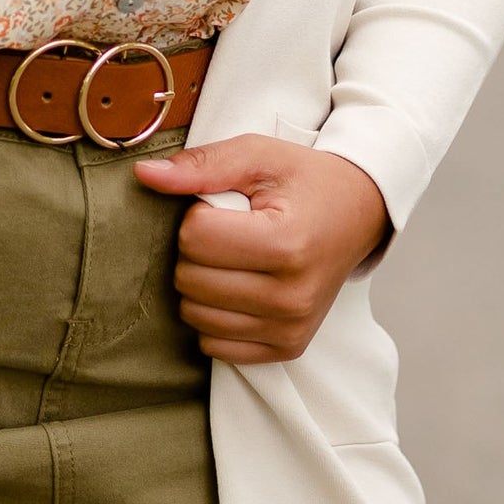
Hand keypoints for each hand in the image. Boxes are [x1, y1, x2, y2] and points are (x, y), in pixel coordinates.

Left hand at [134, 137, 389, 363]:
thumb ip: (201, 165)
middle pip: (190, 280)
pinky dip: (215, 316)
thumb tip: (144, 175)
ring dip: (202, 284)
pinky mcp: (288, 348)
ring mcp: (291, 328)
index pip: (194, 238)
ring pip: (195, 316)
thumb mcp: (259, 156)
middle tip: (231, 231)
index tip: (226, 207)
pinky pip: (214, 345)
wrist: (359, 212)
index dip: (198, 215)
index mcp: (286, 245)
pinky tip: (239, 288)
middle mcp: (291, 296)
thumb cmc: (306, 182)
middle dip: (196, 250)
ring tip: (236, 258)